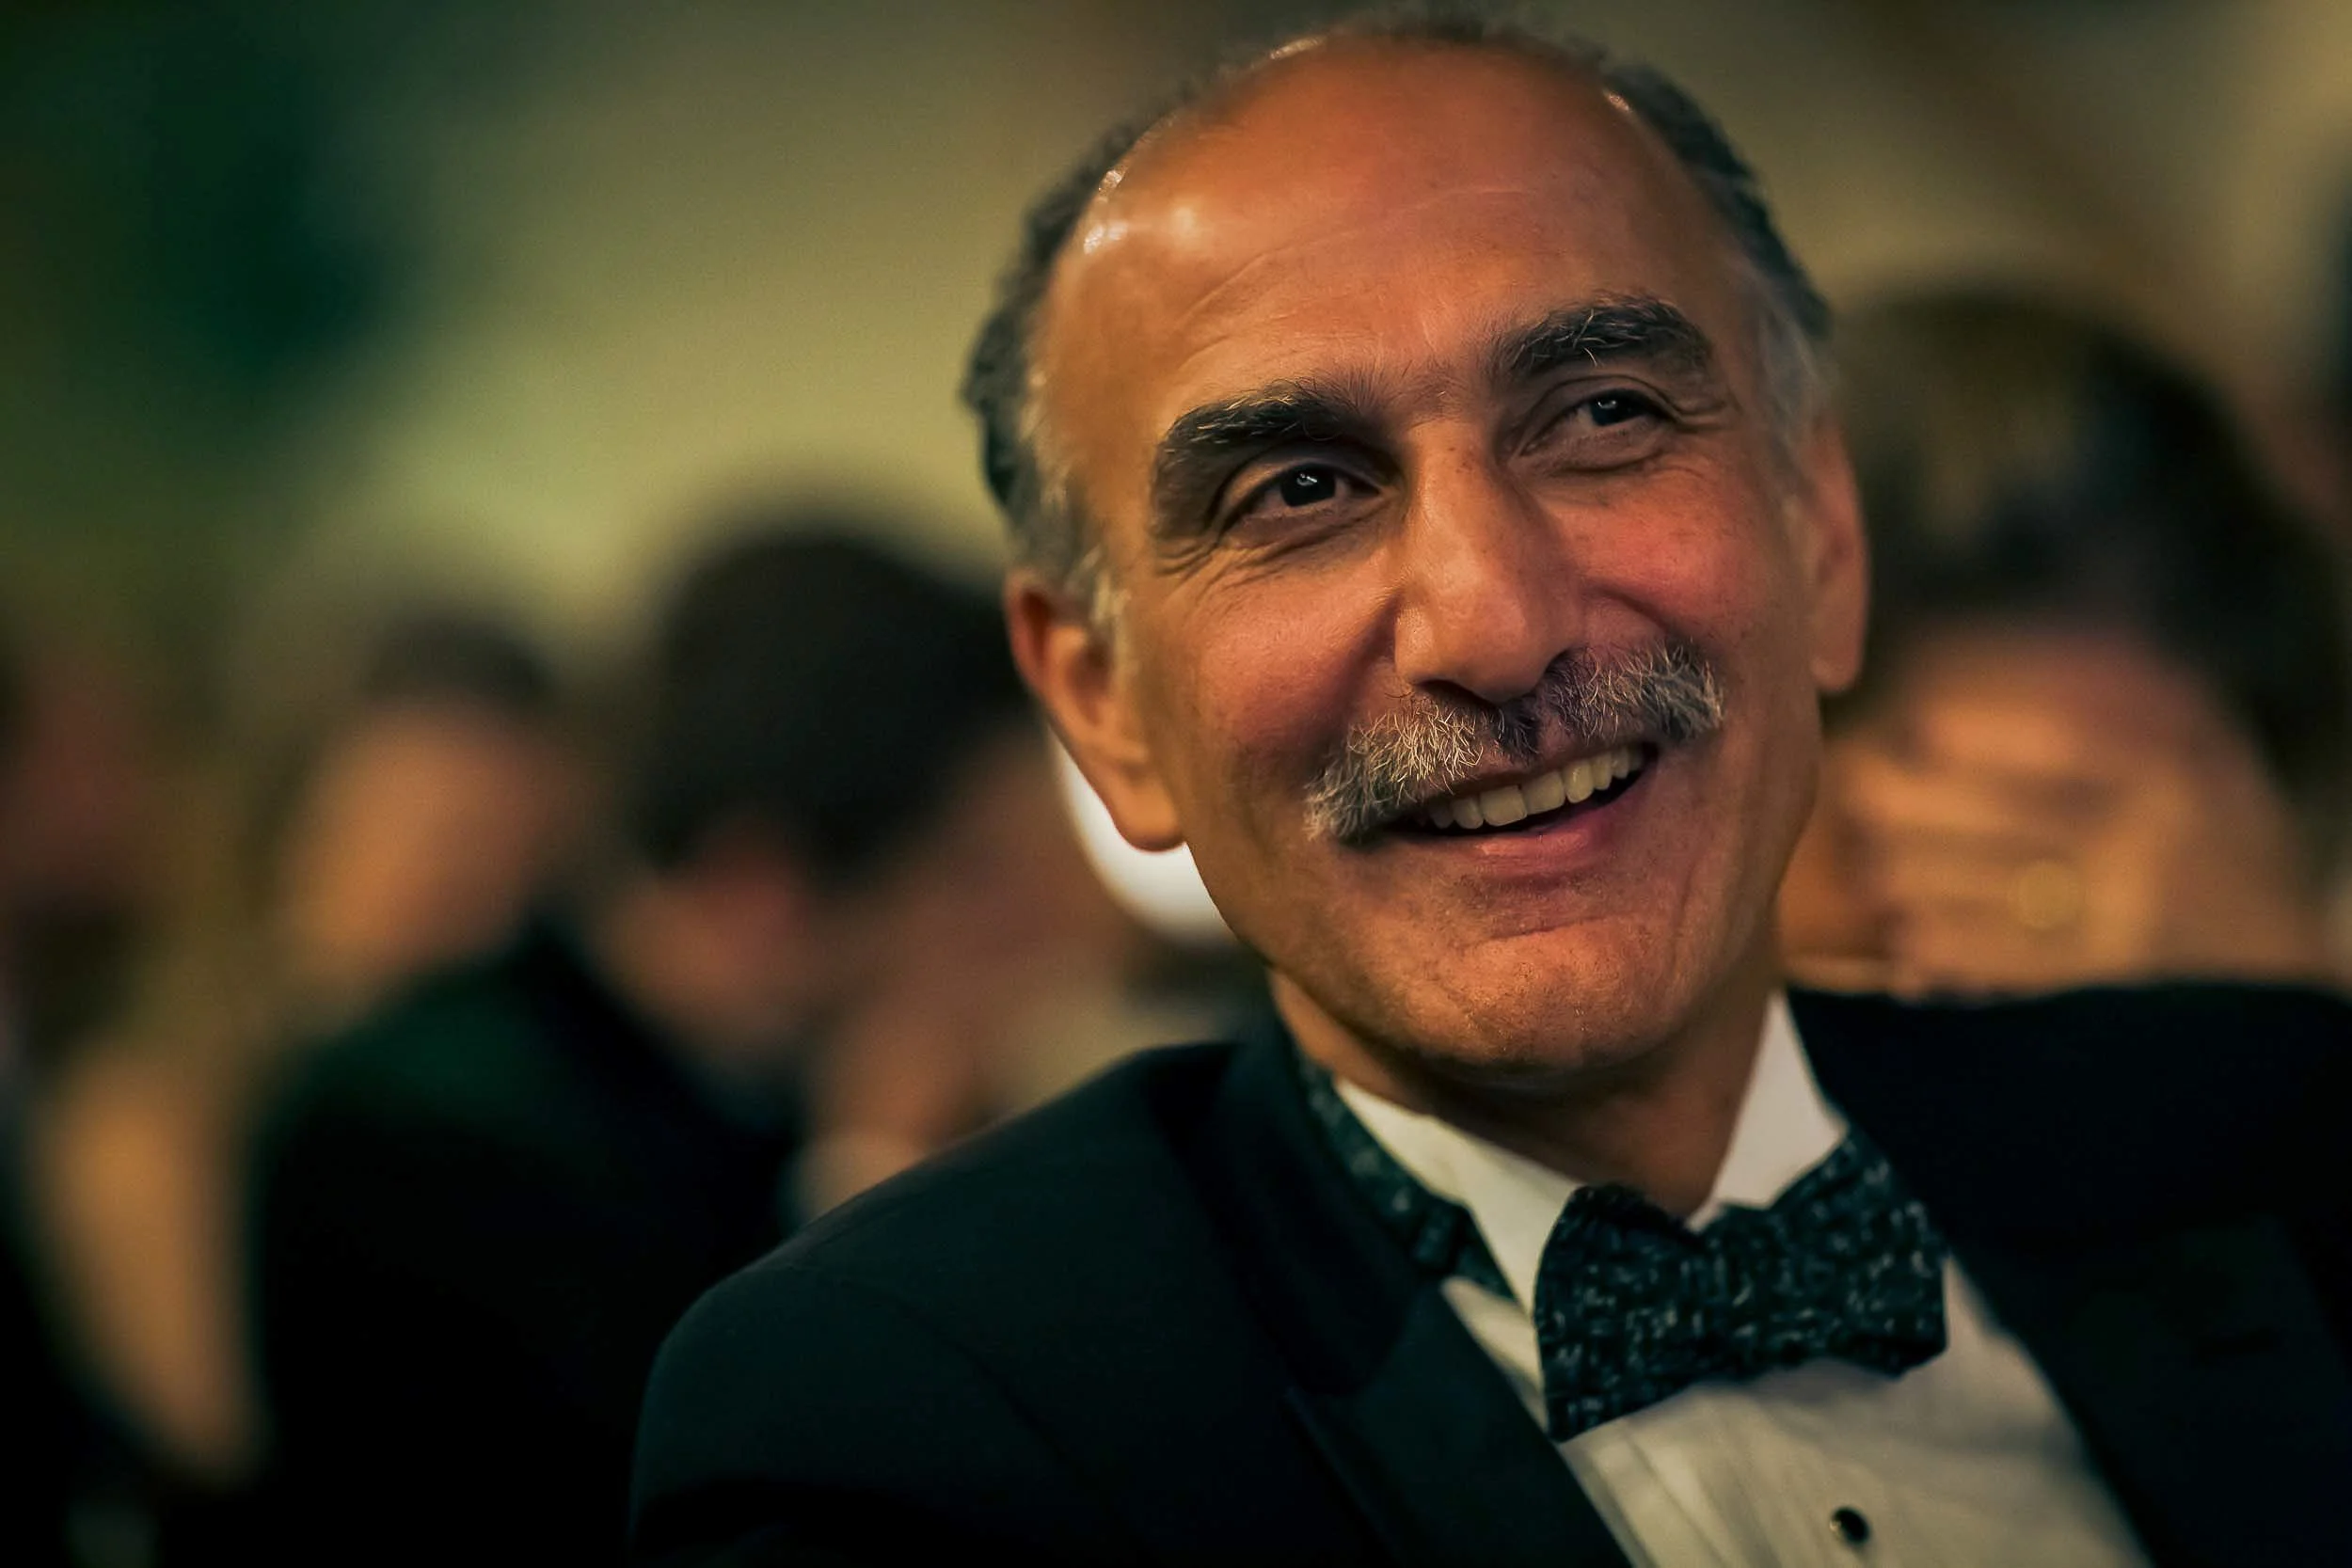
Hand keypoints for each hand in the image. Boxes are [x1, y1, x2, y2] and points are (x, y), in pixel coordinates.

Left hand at [1817, 691, 2328, 995]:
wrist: (2289, 979)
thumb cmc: (2238, 859)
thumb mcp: (2219, 778)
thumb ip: (2145, 726)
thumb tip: (2047, 680)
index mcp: (2172, 785)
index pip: (2068, 752)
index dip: (1987, 739)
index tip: (1918, 727)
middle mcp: (2150, 849)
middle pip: (2018, 823)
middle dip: (1928, 811)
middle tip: (1857, 793)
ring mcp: (2132, 922)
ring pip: (2008, 897)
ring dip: (1929, 886)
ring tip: (1869, 874)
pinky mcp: (2115, 988)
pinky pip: (2023, 969)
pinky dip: (1962, 959)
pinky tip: (1905, 951)